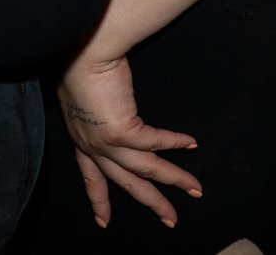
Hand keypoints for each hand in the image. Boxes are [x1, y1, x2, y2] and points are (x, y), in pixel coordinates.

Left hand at [59, 54, 202, 229]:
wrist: (82, 54)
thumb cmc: (80, 64)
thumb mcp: (82, 95)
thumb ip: (96, 110)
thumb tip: (110, 107)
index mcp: (82, 140)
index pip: (91, 178)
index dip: (99, 200)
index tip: (103, 221)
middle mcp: (93, 147)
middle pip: (126, 183)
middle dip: (151, 202)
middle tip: (170, 219)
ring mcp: (107, 142)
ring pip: (146, 170)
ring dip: (173, 180)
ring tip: (195, 189)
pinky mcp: (122, 130)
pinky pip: (155, 142)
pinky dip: (175, 143)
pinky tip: (191, 143)